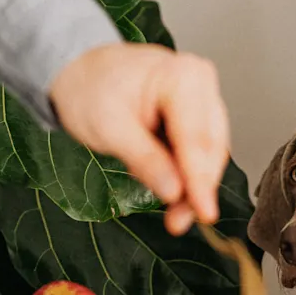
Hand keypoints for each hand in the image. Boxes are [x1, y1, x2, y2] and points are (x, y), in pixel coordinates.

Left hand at [49, 42, 229, 235]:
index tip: (203, 212)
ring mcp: (205, 101)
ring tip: (175, 214)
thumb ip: (144, 159)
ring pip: (212, 155)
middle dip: (198, 189)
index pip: (197, 138)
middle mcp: (202, 85)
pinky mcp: (201, 118)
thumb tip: (174, 191)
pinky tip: (176, 194)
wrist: (83, 74)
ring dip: (196, 188)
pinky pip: (204, 154)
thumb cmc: (91, 89)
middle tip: (179, 220)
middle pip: (211, 148)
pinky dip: (191, 178)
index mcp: (182, 77)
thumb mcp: (108, 126)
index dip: (200, 181)